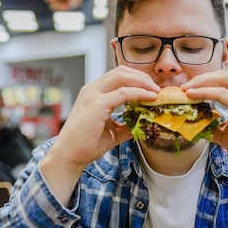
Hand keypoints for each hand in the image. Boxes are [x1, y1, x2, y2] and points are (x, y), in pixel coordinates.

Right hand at [41, 66, 158, 203]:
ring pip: (123, 77)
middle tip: (157, 88)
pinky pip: (123, 93)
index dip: (137, 79)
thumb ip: (126, 125)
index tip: (152, 88)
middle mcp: (92, 89)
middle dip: (142, 77)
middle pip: (122, 71)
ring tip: (156, 92)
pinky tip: (150, 98)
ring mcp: (93, 95)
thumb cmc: (86, 144)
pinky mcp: (97, 104)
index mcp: (94, 92)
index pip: (118, 76)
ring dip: (143, 82)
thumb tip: (142, 124)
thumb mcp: (111, 132)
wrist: (70, 156)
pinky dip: (139, 93)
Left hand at [182, 71, 227, 204]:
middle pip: (221, 75)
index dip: (204, 82)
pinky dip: (204, 92)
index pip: (223, 81)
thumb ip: (214, 126)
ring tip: (184, 90)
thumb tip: (196, 125)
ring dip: (199, 83)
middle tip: (182, 88)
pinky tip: (191, 95)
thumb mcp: (227, 134)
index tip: (187, 90)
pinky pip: (221, 94)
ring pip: (221, 80)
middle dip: (200, 79)